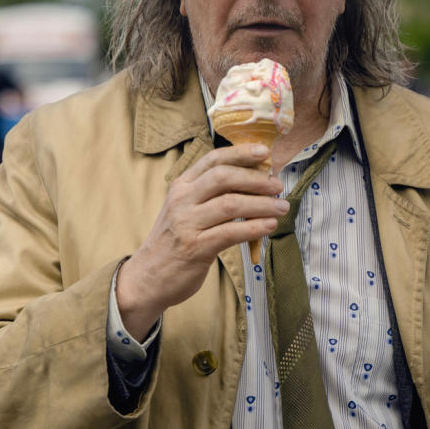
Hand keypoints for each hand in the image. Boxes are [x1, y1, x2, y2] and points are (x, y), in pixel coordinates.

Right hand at [115, 143, 287, 337]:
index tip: (264, 152)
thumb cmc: (174, 241)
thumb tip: (253, 182)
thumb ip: (210, 194)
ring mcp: (187, 223)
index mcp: (181, 186)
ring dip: (262, 204)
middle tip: (278, 186)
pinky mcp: (195, 247)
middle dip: (256, 179)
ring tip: (281, 207)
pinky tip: (269, 226)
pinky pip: (231, 232)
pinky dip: (254, 228)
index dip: (240, 153)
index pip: (213, 159)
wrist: (148, 276)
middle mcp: (182, 200)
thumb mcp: (184, 209)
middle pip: (224, 177)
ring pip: (231, 204)